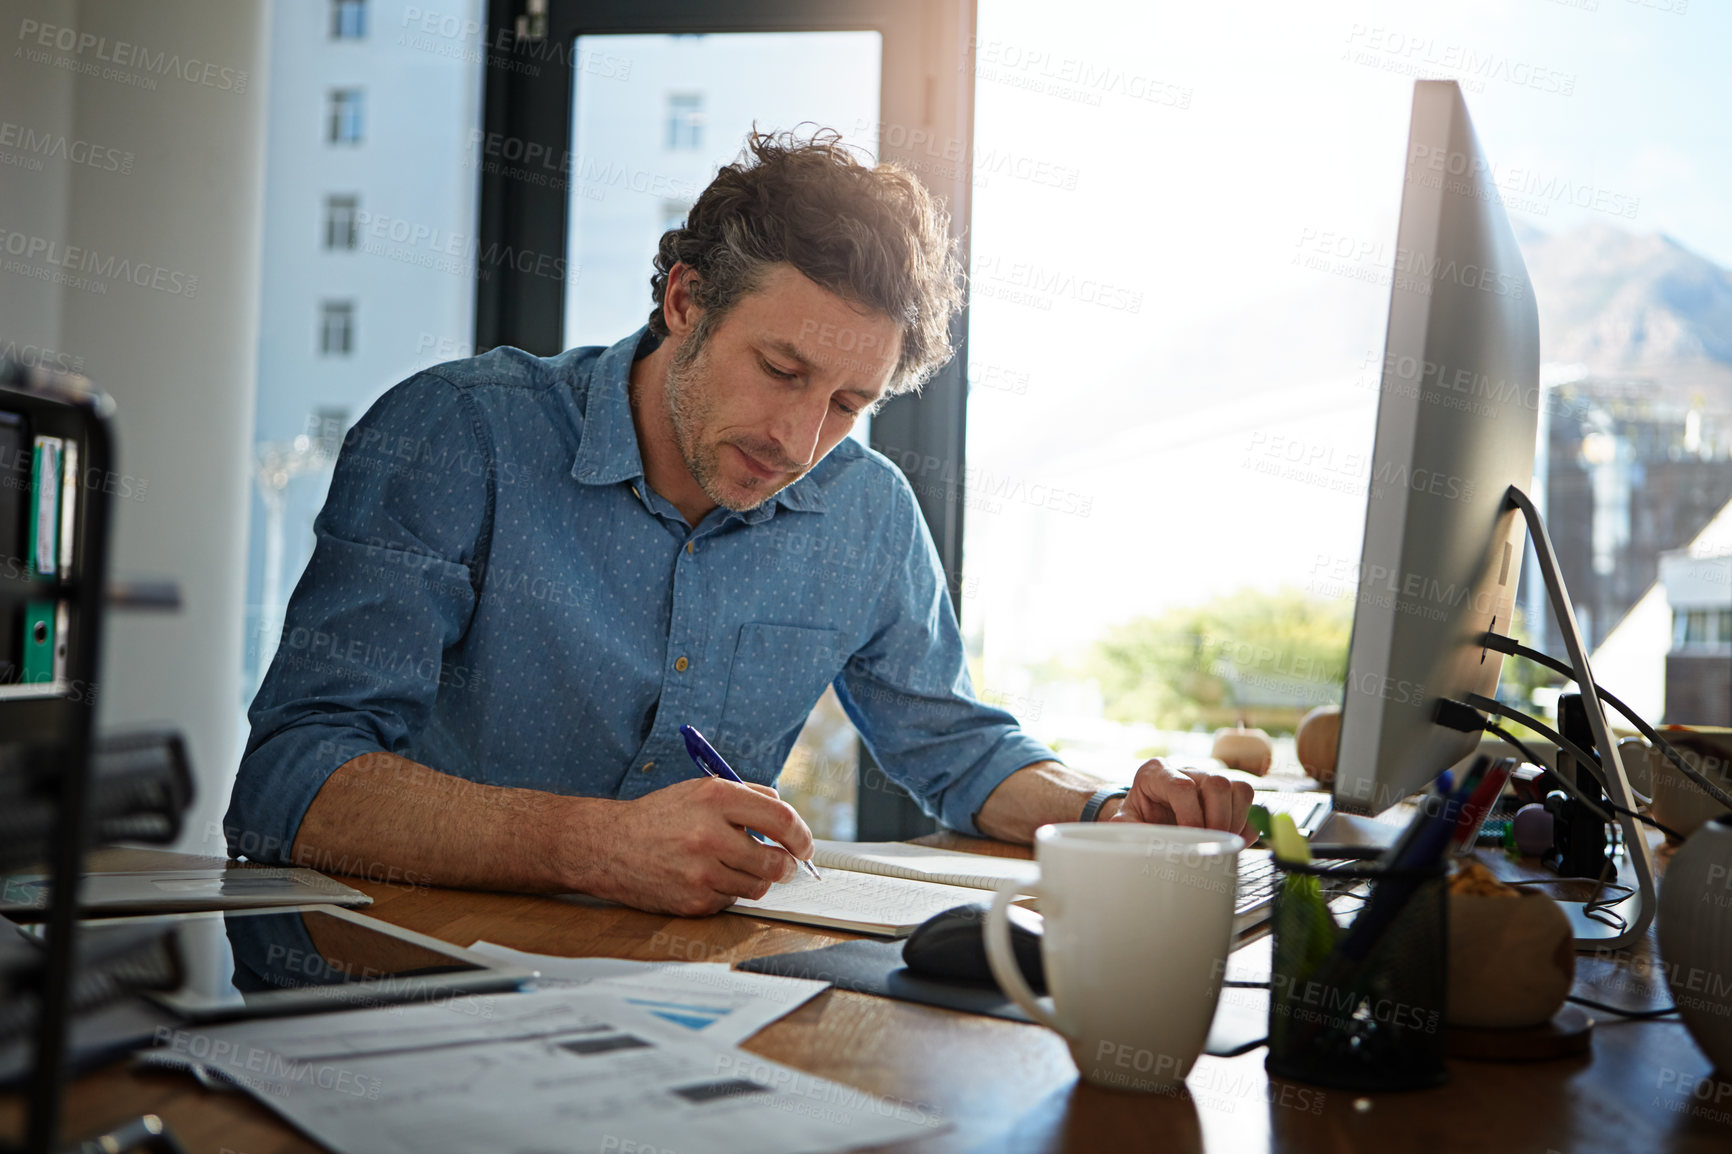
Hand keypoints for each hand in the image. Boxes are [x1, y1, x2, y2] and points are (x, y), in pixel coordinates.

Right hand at [569, 777, 814, 916]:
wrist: (608, 845)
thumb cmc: (660, 817)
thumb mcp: (701, 791)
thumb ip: (747, 797)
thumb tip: (787, 814)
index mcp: (716, 798)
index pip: (782, 820)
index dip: (802, 836)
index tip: (805, 846)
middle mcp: (710, 834)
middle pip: (776, 861)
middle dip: (786, 866)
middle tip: (784, 864)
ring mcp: (701, 871)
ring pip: (758, 886)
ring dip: (756, 879)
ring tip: (734, 866)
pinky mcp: (694, 900)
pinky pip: (732, 901)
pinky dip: (728, 891)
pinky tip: (706, 878)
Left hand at [1109, 758, 1254, 838]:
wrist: (1147, 814)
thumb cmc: (1137, 816)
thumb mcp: (1124, 822)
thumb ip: (1126, 830)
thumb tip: (1141, 845)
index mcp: (1156, 772)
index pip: (1182, 786)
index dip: (1190, 814)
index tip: (1191, 837)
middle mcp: (1187, 771)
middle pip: (1216, 783)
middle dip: (1218, 818)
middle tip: (1210, 844)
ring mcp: (1210, 779)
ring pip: (1238, 788)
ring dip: (1235, 820)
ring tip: (1222, 843)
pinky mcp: (1227, 793)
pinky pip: (1246, 801)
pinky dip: (1245, 825)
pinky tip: (1231, 842)